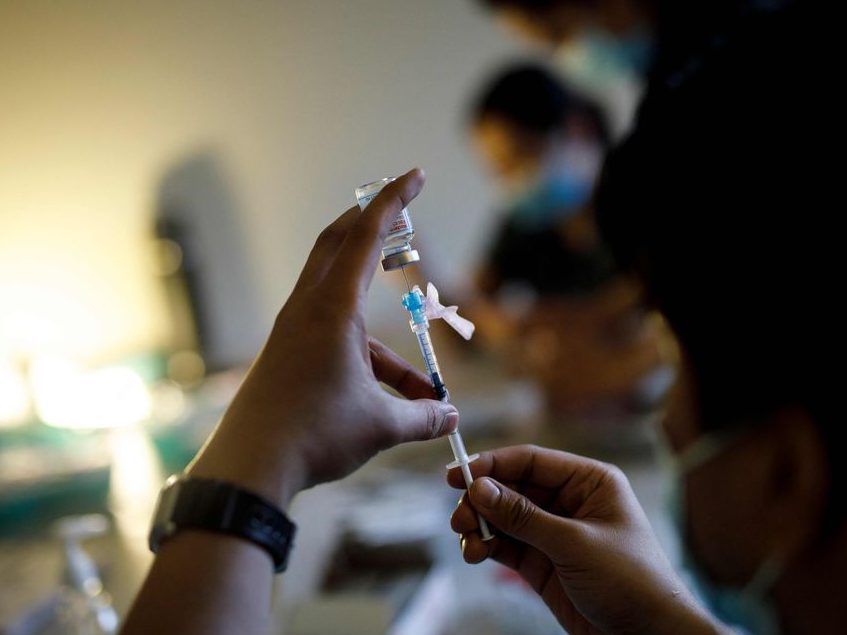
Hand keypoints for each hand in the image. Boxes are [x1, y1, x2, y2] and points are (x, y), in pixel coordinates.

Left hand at [188, 169, 457, 507]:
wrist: (250, 467)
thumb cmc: (315, 434)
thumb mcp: (381, 425)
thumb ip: (422, 416)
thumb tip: (452, 417)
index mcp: (333, 308)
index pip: (366, 236)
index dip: (394, 201)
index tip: (414, 176)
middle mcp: (308, 308)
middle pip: (338, 245)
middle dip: (373, 228)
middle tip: (402, 219)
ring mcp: (293, 331)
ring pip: (344, 306)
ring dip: (385, 338)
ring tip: (419, 393)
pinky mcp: (287, 355)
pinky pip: (334, 339)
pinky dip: (366, 359)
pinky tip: (388, 405)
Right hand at [448, 445, 723, 634]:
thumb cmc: (631, 581)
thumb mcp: (575, 543)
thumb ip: (524, 516)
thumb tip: (479, 488)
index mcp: (589, 482)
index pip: (532, 461)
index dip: (493, 465)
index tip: (458, 474)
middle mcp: (570, 501)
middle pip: (512, 488)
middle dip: (482, 501)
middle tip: (459, 518)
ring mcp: (554, 532)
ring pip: (504, 518)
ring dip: (481, 526)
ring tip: (467, 541)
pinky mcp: (543, 562)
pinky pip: (506, 545)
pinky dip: (486, 546)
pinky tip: (474, 553)